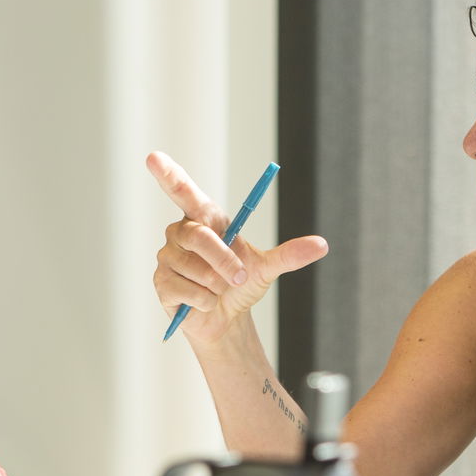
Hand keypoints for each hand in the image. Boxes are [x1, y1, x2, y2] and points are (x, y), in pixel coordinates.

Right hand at [147, 151, 327, 343]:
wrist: (226, 317)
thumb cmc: (240, 284)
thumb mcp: (267, 267)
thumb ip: (290, 254)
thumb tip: (322, 245)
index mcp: (204, 219)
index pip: (184, 192)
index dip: (168, 174)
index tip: (154, 157)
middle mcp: (181, 232)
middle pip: (200, 238)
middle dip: (225, 262)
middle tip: (240, 277)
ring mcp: (168, 257)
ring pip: (195, 269)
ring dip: (216, 286)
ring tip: (217, 289)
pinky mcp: (161, 282)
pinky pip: (186, 290)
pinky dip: (204, 301)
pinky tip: (203, 302)